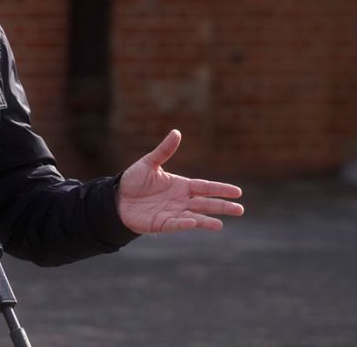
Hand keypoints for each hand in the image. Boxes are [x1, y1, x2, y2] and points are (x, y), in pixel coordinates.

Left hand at [117, 130, 243, 233]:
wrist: (116, 198)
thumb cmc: (134, 181)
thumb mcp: (149, 163)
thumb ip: (164, 150)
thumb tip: (176, 132)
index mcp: (181, 185)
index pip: (205, 187)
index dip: (220, 189)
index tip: (238, 192)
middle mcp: (180, 200)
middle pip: (205, 203)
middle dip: (222, 206)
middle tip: (240, 210)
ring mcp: (173, 213)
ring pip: (195, 216)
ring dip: (207, 220)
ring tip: (221, 224)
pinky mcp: (162, 223)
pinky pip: (176, 224)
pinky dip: (186, 224)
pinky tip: (195, 223)